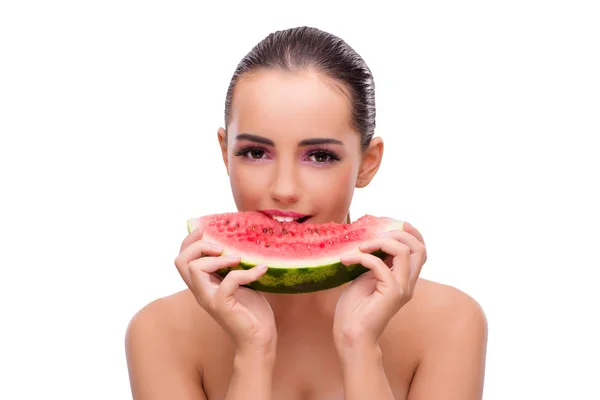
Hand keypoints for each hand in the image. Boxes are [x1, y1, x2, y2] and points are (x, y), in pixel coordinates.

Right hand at [174, 227, 276, 354]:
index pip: (182, 259)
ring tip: (237, 258)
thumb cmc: (251, 311)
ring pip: (194, 269)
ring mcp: (209, 299)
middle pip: (180, 261)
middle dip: (197, 246)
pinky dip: (246, 273)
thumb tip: (239, 243)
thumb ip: (232, 267)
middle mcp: (201, 291)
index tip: (202, 228)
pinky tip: (261, 271)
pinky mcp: (222, 305)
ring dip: (217, 258)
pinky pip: (228, 281)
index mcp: (203, 284)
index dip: (188, 241)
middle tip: (220, 247)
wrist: (259, 338)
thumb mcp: (240, 282)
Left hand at [333, 222, 426, 349]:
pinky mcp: (391, 294)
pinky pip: (380, 265)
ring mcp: (401, 288)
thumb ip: (376, 262)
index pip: (420, 250)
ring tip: (359, 246)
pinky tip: (346, 260)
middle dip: (397, 233)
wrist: (350, 334)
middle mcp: (408, 283)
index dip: (411, 233)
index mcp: (404, 279)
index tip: (392, 223)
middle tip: (373, 234)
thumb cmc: (355, 309)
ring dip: (379, 242)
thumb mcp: (366, 277)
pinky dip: (362, 257)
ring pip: (403, 251)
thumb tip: (372, 240)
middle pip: (419, 248)